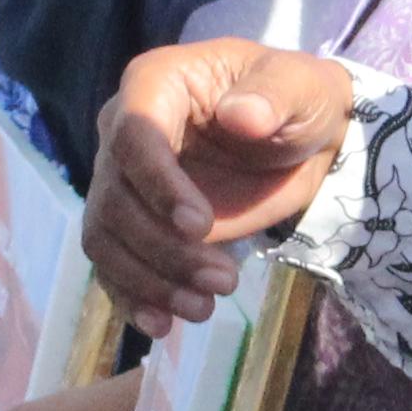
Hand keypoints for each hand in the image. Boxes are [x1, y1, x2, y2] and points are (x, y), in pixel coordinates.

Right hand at [89, 40, 358, 329]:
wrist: (303, 141)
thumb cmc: (298, 101)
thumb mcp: (301, 87)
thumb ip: (273, 96)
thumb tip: (243, 116)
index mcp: (155, 84)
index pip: (133, 136)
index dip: (158, 185)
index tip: (200, 226)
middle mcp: (123, 132)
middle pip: (115, 199)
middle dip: (163, 249)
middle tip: (224, 281)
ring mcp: (124, 182)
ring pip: (107, 239)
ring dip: (149, 281)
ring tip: (203, 309)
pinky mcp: (136, 226)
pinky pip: (114, 265)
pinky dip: (132, 297)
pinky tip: (162, 326)